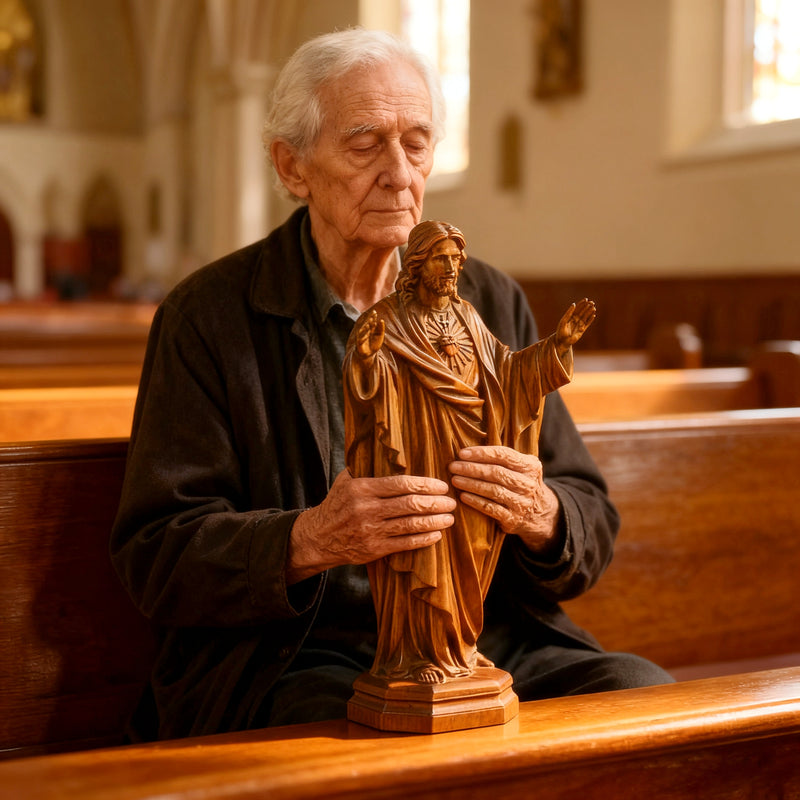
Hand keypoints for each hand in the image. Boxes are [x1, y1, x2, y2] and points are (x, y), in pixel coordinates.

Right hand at [287, 470, 455, 583]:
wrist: (318, 537)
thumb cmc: (337, 504)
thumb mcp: (345, 480)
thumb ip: (364, 467)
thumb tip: (388, 448)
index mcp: (362, 488)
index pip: (401, 484)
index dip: (426, 485)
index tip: (441, 485)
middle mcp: (367, 509)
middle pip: (410, 504)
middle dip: (436, 503)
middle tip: (451, 501)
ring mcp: (371, 531)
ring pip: (411, 525)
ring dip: (434, 521)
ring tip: (449, 518)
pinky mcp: (374, 549)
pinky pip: (405, 544)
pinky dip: (424, 539)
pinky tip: (436, 534)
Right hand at [355, 310, 384, 360]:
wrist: (368, 355)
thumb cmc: (374, 344)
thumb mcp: (380, 336)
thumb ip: (381, 328)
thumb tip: (382, 320)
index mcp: (369, 328)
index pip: (370, 321)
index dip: (372, 316)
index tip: (375, 312)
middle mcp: (363, 332)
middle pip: (366, 324)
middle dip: (368, 320)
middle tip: (372, 315)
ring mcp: (360, 337)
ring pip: (362, 331)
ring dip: (365, 328)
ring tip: (369, 324)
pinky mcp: (359, 344)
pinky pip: (360, 340)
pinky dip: (363, 337)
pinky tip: (367, 335)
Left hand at [448, 445, 560, 554]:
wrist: (538, 514)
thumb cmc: (519, 483)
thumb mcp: (521, 468)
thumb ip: (503, 458)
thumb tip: (468, 450)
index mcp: (530, 466)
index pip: (503, 455)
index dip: (481, 453)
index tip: (461, 453)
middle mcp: (528, 484)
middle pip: (496, 473)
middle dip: (471, 468)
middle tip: (453, 466)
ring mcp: (522, 503)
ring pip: (493, 490)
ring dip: (471, 484)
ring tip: (454, 480)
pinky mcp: (513, 519)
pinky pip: (491, 508)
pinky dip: (475, 501)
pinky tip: (463, 496)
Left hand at [556, 298, 595, 352]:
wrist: (562, 342)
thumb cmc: (561, 331)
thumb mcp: (563, 321)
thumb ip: (569, 313)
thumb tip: (574, 304)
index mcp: (570, 317)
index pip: (577, 309)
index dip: (581, 304)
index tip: (586, 299)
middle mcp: (575, 320)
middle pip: (582, 312)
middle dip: (587, 307)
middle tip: (592, 302)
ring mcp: (579, 325)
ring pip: (585, 317)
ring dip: (589, 312)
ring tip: (594, 307)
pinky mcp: (582, 330)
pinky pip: (587, 324)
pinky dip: (590, 320)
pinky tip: (594, 315)